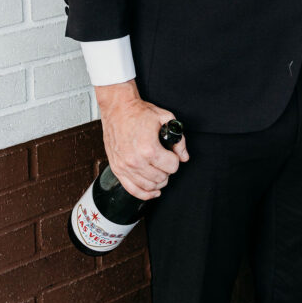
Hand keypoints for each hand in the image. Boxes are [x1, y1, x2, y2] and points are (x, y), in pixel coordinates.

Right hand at [96, 79, 188, 199]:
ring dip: (158, 182)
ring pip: (148, 186)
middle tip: (166, 162)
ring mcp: (125, 166)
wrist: (118, 108)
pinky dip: (144, 194)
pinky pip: (132, 190)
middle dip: (167, 171)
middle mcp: (136, 160)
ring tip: (161, 174)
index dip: (175, 160)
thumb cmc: (139, 112)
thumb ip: (179, 139)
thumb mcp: (166, 119)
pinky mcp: (117, 169)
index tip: (172, 155)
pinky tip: (152, 191)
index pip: (172, 166)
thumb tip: (184, 156)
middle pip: (161, 178)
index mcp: (149, 148)